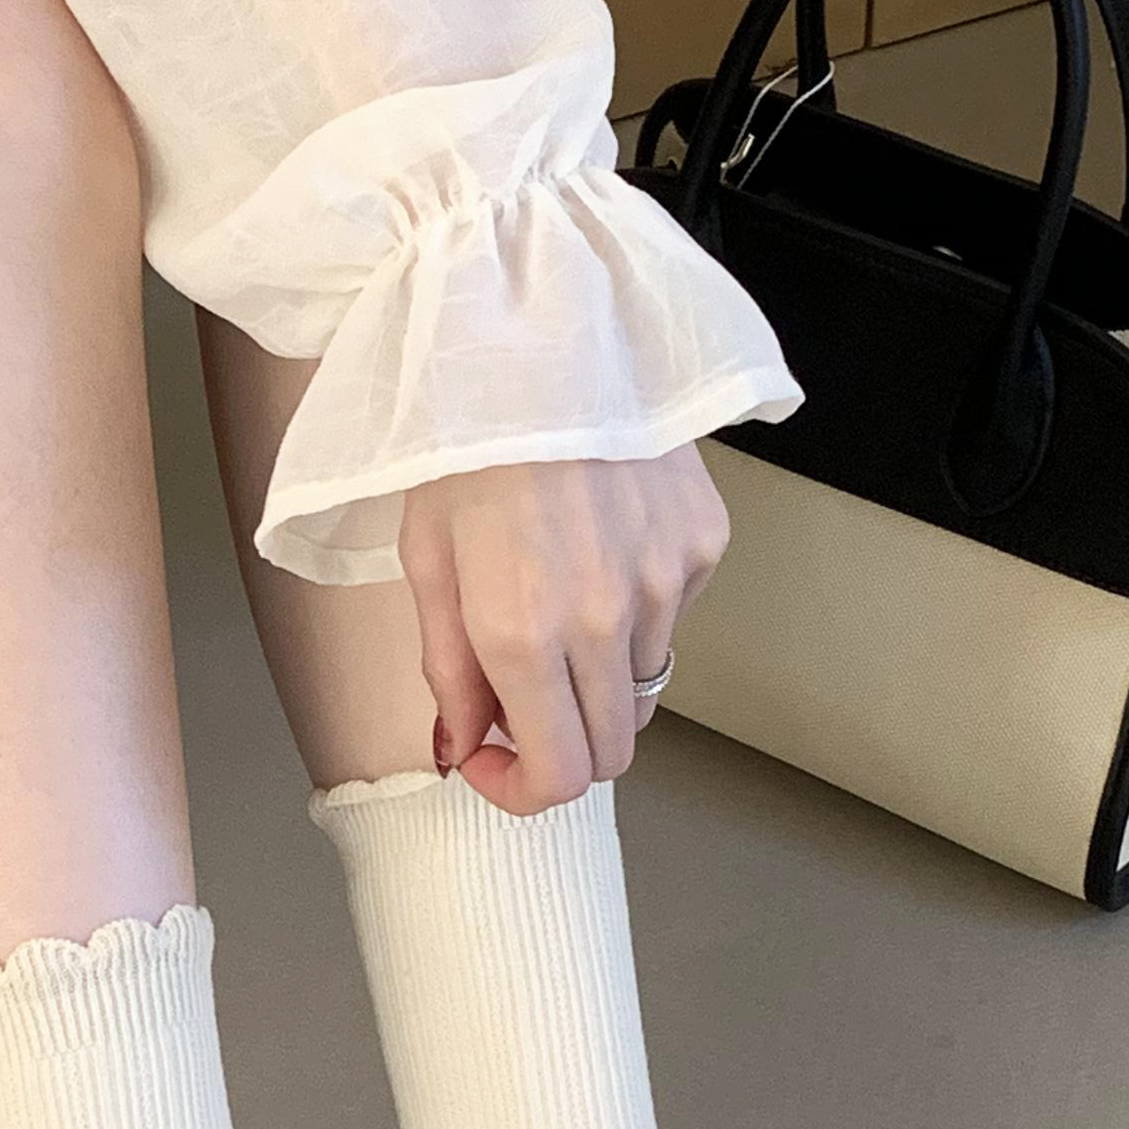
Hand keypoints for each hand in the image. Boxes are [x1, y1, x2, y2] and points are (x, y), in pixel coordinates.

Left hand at [397, 444, 728, 812]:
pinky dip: (637, 614)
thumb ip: (447, 670)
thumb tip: (461, 747)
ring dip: (597, 677)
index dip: (524, 790)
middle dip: (562, 746)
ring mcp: (666, 583)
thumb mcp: (425, 560)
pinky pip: (675, 619)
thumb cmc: (463, 442)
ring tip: (554, 602)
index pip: (561, 777)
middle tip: (518, 700)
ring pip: (642, 686)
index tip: (493, 760)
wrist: (539, 337)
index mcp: (523, 633)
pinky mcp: (702, 544)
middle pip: (614, 750)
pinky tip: (598, 551)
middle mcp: (604, 621)